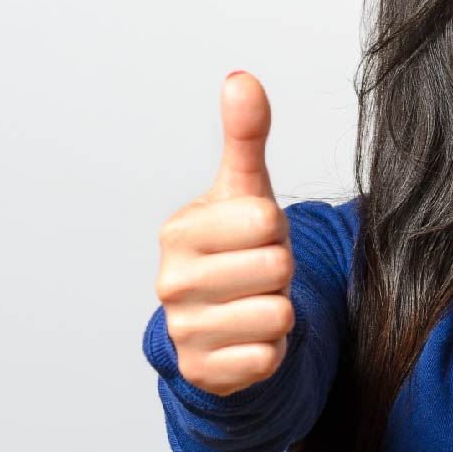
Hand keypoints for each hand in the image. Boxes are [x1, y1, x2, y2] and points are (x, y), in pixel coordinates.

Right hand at [154, 71, 296, 397]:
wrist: (224, 322)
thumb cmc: (239, 246)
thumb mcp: (245, 190)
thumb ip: (245, 136)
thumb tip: (241, 78)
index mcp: (179, 232)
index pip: (266, 219)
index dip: (276, 228)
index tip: (256, 235)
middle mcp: (170, 283)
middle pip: (276, 268)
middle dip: (281, 271)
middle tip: (260, 273)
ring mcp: (184, 331)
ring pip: (276, 315)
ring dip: (279, 312)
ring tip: (256, 303)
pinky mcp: (203, 373)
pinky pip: (268, 358)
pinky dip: (272, 351)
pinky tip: (251, 338)